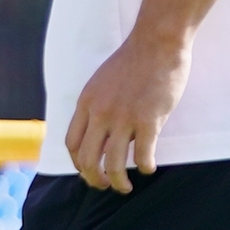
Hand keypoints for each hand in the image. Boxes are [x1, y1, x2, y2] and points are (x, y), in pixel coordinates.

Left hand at [63, 27, 192, 191]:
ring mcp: (124, 117)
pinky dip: (145, 167)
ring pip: (114, 163)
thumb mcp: (101, 82)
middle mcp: (101, 113)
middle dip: (94, 180)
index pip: (72, 144)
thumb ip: (96, 106)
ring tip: (126, 187)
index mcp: (87, 103)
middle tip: (105, 185)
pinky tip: (149, 168)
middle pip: (88, 160)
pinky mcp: (149, 120)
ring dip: (119, 182)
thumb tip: (98, 132)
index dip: (78, 163)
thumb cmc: (133, 60)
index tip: (89, 170)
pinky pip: (143, 155)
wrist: (157, 42)